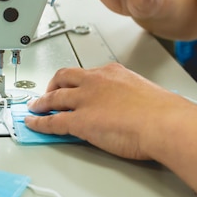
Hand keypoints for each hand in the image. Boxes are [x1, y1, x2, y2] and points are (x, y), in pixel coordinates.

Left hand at [25, 63, 187, 159]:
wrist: (163, 122)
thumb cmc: (163, 112)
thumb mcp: (144, 94)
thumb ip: (129, 98)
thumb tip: (128, 107)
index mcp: (112, 73)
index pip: (87, 74)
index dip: (76, 81)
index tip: (74, 86)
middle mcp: (95, 82)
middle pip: (64, 78)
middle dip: (52, 85)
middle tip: (48, 93)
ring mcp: (84, 100)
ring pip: (54, 97)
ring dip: (41, 103)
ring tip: (34, 107)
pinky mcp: (78, 120)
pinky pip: (52, 121)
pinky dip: (38, 122)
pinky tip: (32, 123)